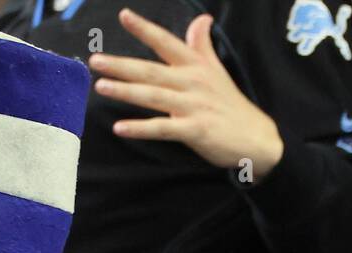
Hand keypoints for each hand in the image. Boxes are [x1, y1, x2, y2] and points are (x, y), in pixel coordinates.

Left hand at [90, 9, 283, 179]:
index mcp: (195, 66)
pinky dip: (140, 128)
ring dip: (126, 91)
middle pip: (151, 70)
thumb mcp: (216, 71)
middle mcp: (192, 82)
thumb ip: (202, 46)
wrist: (255, 138)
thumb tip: (201, 19)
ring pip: (153, 96)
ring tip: (101, 86)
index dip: (145, 29)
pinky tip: (120, 128)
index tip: (124, 15)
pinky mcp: (194, 130)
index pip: (166, 42)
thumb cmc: (229, 104)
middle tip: (96, 60)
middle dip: (122, 64)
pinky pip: (162, 129)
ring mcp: (193, 106)